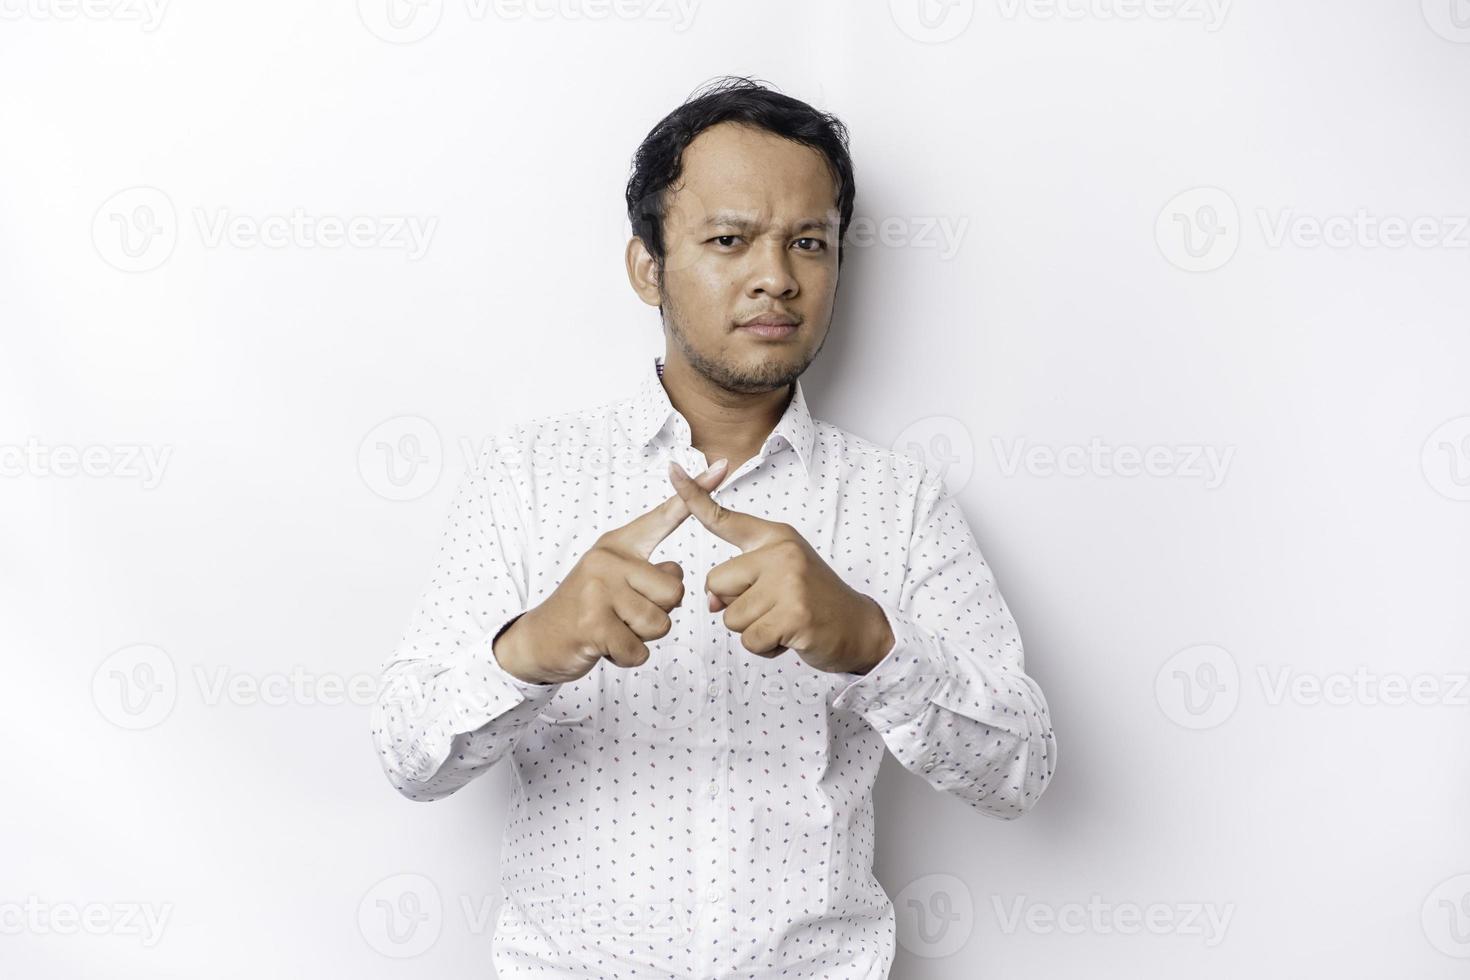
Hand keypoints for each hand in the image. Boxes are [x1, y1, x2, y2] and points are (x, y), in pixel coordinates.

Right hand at [493, 458, 729, 684]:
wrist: (540, 638)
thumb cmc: (588, 608)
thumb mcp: (614, 578)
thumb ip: (648, 571)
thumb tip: (675, 574)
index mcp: (618, 545)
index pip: (664, 516)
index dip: (695, 492)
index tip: (722, 465)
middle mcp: (608, 559)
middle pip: (674, 591)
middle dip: (659, 613)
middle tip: (625, 613)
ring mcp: (598, 590)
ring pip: (660, 624)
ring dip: (642, 637)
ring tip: (614, 627)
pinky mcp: (592, 623)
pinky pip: (639, 650)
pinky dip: (627, 657)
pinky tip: (605, 646)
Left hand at [667, 460, 894, 674]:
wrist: (859, 627)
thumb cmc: (813, 600)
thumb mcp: (781, 573)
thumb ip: (740, 580)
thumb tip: (712, 603)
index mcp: (776, 537)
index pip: (725, 517)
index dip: (694, 495)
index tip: (671, 470)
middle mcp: (782, 552)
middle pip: (716, 583)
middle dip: (735, 606)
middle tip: (773, 607)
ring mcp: (790, 582)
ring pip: (731, 617)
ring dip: (752, 630)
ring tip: (784, 622)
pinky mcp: (795, 615)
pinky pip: (750, 640)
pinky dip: (764, 648)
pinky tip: (789, 638)